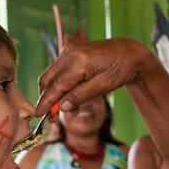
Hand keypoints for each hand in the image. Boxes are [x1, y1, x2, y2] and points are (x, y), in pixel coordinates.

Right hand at [35, 38, 153, 116]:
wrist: (130, 53)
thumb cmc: (120, 70)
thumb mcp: (103, 87)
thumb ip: (80, 96)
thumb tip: (61, 106)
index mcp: (78, 61)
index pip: (56, 85)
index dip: (46, 102)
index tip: (39, 115)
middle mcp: (70, 52)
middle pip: (48, 79)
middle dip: (48, 99)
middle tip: (51, 118)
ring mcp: (69, 50)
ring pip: (52, 76)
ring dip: (56, 94)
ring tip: (69, 110)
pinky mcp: (71, 52)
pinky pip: (60, 71)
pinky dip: (62, 85)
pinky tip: (71, 98)